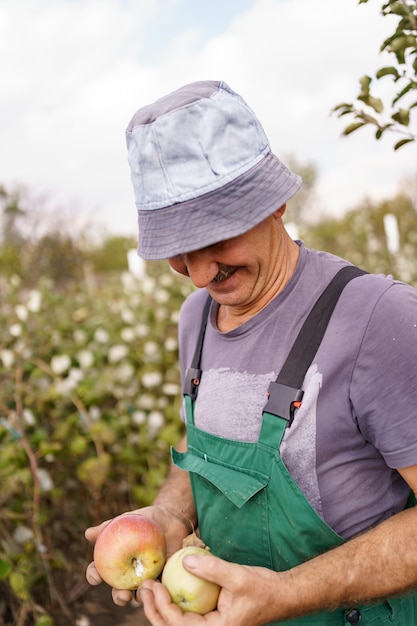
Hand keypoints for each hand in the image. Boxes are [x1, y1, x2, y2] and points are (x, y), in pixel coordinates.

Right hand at [85, 505, 190, 605]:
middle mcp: (128, 574)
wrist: (169, 517)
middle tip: (123, 594)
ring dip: (138, 597)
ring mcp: (145, 578)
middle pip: (119, 592)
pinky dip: (158, 590)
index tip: (95, 577)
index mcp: (115, 562)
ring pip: (139, 595)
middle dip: (119, 597)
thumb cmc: (144, 519)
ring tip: (142, 590)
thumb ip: (108, 526)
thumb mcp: (126, 519)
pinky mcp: (162, 578)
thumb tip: (87, 534)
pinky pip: (160, 588)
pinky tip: (158, 586)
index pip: (100, 571)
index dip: (94, 576)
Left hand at [139, 551, 279, 625]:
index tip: (153, 586)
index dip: (162, 607)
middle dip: (155, 610)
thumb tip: (184, 560)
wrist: (281, 595)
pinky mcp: (212, 618)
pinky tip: (168, 585)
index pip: (179, 625)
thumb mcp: (237, 576)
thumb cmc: (262, 588)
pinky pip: (188, 613)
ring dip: (162, 606)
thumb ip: (211, 568)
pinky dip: (175, 601)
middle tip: (144, 588)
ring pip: (178, 622)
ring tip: (150, 588)